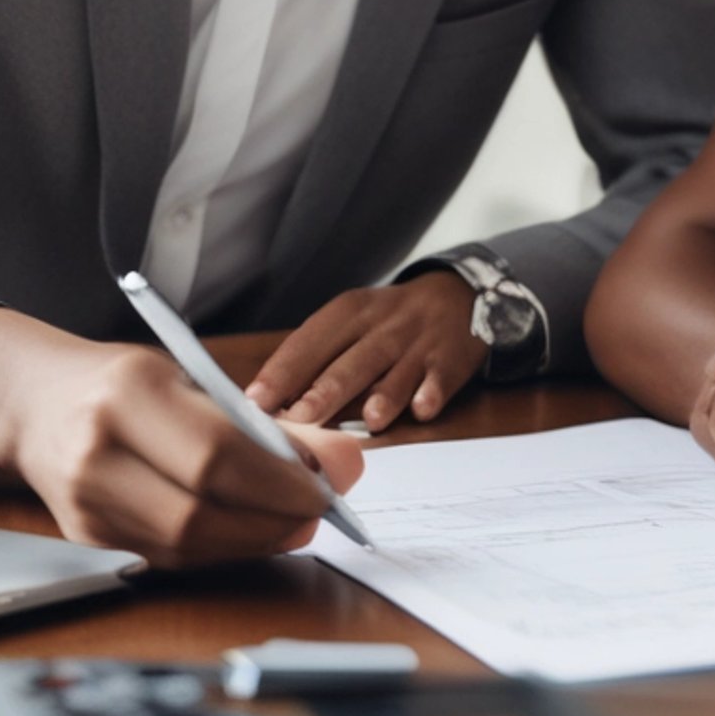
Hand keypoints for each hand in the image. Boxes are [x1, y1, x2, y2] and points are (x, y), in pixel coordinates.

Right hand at [0, 310, 362, 568]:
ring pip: (186, 545)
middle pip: (200, 511)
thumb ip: (264, 422)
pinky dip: (221, 548)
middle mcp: (99, 452)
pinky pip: (169, 556)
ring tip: (293, 522)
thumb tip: (344, 462)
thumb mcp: (191, 378)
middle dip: (274, 518)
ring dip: (254, 540)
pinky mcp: (86, 536)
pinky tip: (249, 531)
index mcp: (130, 394)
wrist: (35, 402)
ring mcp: (84, 502)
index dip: (280, 480)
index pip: (216, 453)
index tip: (329, 483)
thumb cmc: (124, 382)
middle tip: (320, 510)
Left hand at [246, 272, 484, 430]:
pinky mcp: (449, 362)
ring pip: (396, 372)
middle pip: (352, 360)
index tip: (256, 400)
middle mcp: (383, 326)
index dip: (283, 371)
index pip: (311, 341)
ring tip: (369, 419)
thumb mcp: (352, 321)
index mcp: (350, 312)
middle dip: (325, 390)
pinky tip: (422, 408)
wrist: (458, 296)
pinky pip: (439, 380)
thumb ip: (317, 357)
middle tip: (300, 418)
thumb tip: (267, 402)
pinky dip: (430, 393)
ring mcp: (418, 345)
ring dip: (383, 396)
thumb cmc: (388, 321)